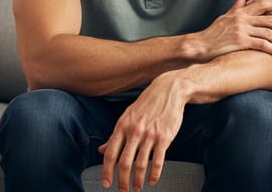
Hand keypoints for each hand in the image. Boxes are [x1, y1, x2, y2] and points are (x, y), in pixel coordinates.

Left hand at [98, 72, 186, 190]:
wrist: (169, 91)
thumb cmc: (147, 104)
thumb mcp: (127, 116)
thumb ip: (115, 135)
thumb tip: (102, 149)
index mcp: (122, 126)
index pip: (111, 153)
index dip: (107, 171)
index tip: (106, 183)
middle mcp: (135, 131)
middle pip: (124, 162)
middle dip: (122, 181)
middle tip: (123, 191)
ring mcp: (150, 135)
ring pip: (141, 164)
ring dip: (138, 180)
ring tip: (137, 188)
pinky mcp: (164, 137)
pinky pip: (158, 160)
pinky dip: (154, 174)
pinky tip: (152, 180)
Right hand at [186, 0, 271, 60]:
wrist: (200, 44)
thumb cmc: (213, 32)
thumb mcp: (225, 16)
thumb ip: (236, 7)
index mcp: (242, 11)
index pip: (264, 3)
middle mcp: (243, 18)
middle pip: (271, 17)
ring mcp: (242, 29)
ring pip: (268, 32)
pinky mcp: (240, 41)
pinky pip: (260, 44)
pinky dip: (271, 48)